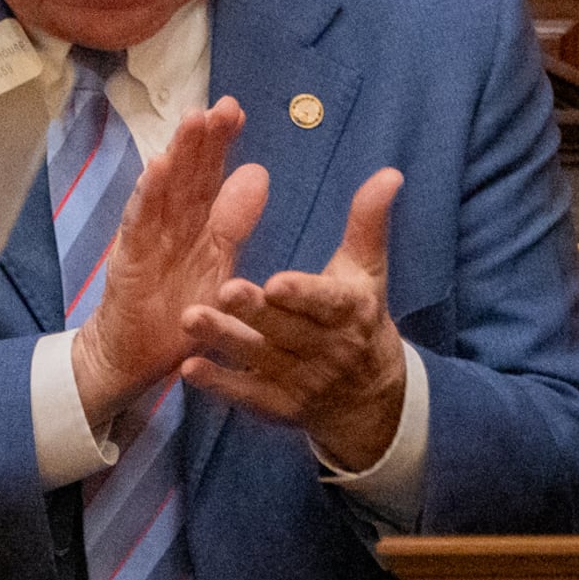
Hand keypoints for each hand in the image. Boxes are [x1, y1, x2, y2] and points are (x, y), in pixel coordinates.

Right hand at [69, 96, 263, 430]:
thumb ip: (234, 224)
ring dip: (177, 155)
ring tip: (191, 121)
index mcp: (197, 225)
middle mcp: (172, 225)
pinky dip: (146, 197)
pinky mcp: (128, 262)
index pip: (210, 175)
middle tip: (222, 104)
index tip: (236, 111)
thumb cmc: (179, 312)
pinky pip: (138, 224)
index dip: (221, 144)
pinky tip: (154, 170)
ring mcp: (148, 240)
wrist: (133, 358)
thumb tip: (257, 174)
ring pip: (164, 190)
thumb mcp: (217, 267)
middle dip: (203, 138)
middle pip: (188, 174)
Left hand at [183, 167, 411, 471]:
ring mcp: (302, 380)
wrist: (370, 398)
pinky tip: (189, 367)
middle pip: (287, 329)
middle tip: (223, 290)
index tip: (277, 282)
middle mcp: (329, 349)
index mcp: (351, 312)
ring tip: (189, 318)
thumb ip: (367, 222)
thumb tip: (389, 173)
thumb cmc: (361, 319)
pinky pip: (246, 394)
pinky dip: (219, 383)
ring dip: (226, 340)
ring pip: (260, 357)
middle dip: (255, 312)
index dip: (304, 294)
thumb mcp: (368, 272)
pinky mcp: (277, 405)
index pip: (328, 303)